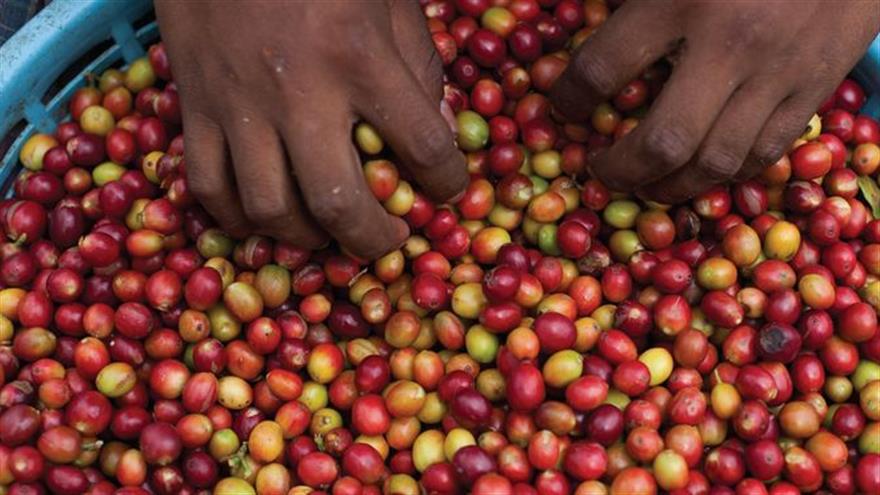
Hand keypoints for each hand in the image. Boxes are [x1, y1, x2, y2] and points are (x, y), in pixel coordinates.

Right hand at [155, 0, 466, 258]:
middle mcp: (299, 90)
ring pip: (270, 208)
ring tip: (329, 233)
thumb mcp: (388, 2)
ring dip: (308, 238)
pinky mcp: (193, 108)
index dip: (448, 183)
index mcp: (360, 55)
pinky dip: (239, 220)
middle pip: (340, 203)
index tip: (448, 192)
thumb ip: (419, 69)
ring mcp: (239, 105)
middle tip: (390, 240)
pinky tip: (266, 217)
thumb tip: (438, 137)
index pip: (423, 146)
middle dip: (374, 240)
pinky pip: (209, 189)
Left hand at [551, 0, 879, 202]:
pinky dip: (725, 174)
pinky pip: (764, 154)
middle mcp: (730, 43)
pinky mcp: (815, 87)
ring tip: (646, 184)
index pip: (604, 66)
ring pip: (715, 162)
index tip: (563, 108)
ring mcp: (778, 72)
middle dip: (620, 169)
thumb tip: (576, 11)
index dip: (571, 98)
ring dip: (671, 186)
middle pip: (664, 140)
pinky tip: (701, 170)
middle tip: (600, 170)